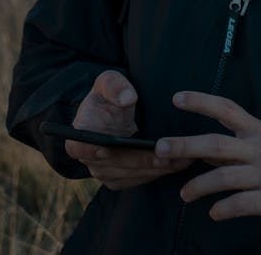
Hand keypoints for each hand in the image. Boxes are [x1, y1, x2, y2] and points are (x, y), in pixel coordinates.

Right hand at [65, 70, 192, 189]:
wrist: (116, 109)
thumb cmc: (111, 93)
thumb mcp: (110, 81)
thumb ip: (115, 86)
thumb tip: (127, 98)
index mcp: (81, 133)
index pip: (80, 145)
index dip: (91, 150)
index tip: (106, 149)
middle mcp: (89, 157)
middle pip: (113, 164)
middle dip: (140, 161)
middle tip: (166, 156)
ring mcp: (104, 170)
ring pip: (130, 174)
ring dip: (155, 169)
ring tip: (181, 160)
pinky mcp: (120, 178)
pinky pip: (139, 179)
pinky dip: (157, 173)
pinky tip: (177, 164)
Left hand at [155, 91, 260, 222]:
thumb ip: (237, 146)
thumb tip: (203, 152)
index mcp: (258, 131)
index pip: (226, 109)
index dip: (201, 102)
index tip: (177, 98)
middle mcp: (259, 149)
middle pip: (216, 144)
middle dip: (185, 145)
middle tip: (161, 148)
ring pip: (224, 177)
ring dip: (198, 185)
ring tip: (184, 194)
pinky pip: (241, 204)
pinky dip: (224, 208)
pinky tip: (213, 213)